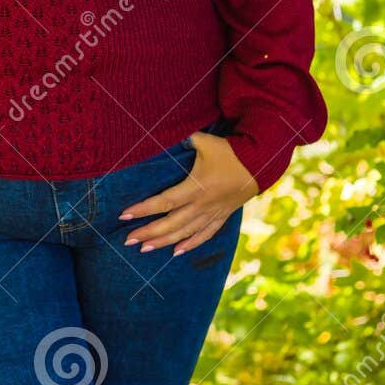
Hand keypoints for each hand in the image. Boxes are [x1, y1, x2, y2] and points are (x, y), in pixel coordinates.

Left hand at [117, 132, 259, 255]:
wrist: (260, 163)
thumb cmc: (229, 151)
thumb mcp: (205, 141)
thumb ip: (184, 139)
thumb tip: (160, 133)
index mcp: (196, 187)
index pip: (164, 202)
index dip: (143, 209)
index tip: (124, 216)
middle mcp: (203, 204)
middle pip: (171, 223)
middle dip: (148, 233)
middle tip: (128, 241)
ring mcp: (213, 213)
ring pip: (185, 233)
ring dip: (164, 242)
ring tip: (144, 249)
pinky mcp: (222, 216)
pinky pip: (205, 235)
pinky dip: (191, 244)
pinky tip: (176, 252)